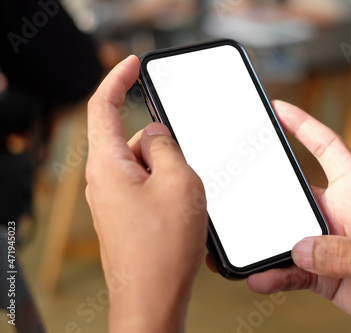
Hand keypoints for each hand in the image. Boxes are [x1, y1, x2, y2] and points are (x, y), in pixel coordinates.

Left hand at [86, 55, 206, 332]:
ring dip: (169, 171)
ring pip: (144, 165)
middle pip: (132, 139)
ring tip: (185, 200)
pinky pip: (146, 186)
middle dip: (163, 144)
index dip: (118, 78)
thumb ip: (167, 145)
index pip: (102, 105)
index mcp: (108, 165)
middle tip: (186, 167)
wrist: (152, 299)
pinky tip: (182, 211)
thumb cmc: (163, 248)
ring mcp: (113, 200)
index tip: (133, 64)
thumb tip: (156, 132)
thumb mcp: (179, 182)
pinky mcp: (125, 215)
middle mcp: (104, 181)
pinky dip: (166, 188)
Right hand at [244, 101, 350, 332]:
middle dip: (265, 190)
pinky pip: (289, 269)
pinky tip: (262, 278)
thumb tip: (302, 249)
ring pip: (285, 235)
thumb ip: (349, 254)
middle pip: (293, 193)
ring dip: (265, 242)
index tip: (278, 109)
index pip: (328, 148)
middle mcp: (338, 213)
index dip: (303, 126)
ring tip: (247, 251)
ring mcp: (326, 244)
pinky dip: (273, 273)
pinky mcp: (321, 272)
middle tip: (238, 188)